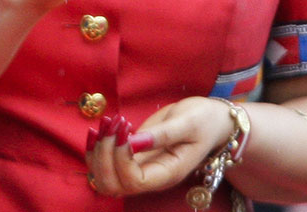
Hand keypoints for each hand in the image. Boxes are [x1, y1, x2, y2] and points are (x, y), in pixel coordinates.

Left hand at [85, 97, 237, 197]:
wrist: (210, 121)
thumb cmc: (204, 121)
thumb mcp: (188, 123)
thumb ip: (163, 134)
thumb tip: (134, 142)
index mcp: (168, 173)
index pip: (134, 181)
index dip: (121, 158)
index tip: (124, 129)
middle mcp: (150, 177)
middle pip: (113, 185)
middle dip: (104, 156)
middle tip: (112, 125)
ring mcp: (139, 169)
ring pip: (103, 178)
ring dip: (97, 152)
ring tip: (107, 123)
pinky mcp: (131, 158)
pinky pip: (104, 164)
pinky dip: (96, 148)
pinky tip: (103, 127)